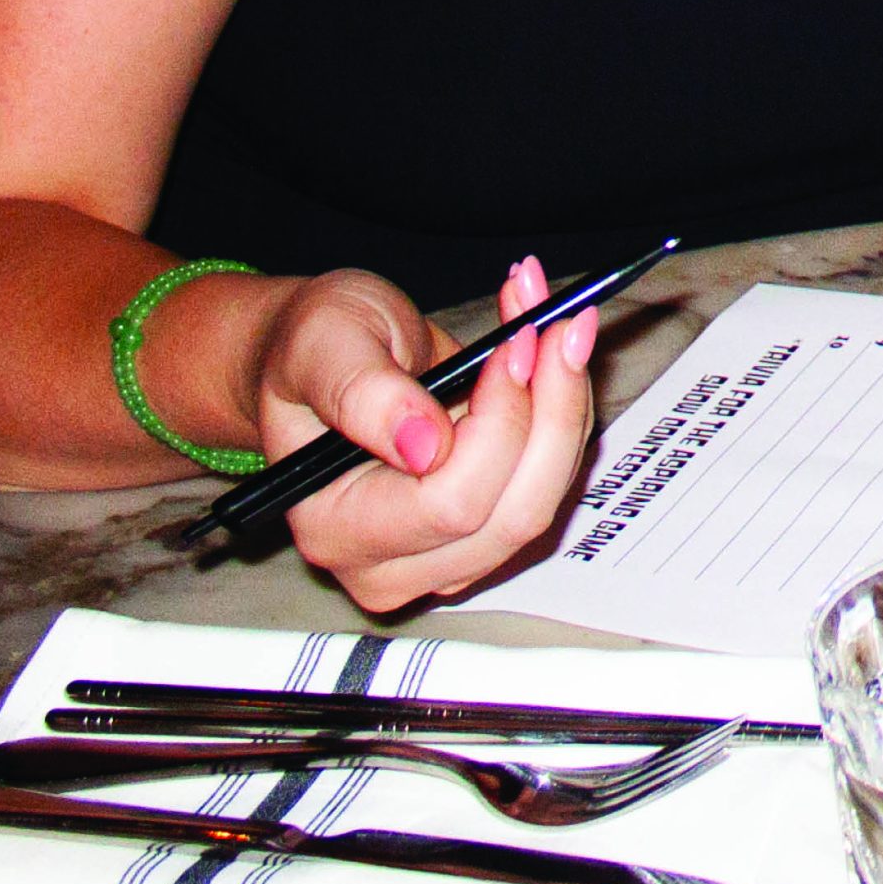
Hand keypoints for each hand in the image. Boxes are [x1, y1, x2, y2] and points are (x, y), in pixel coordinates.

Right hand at [256, 255, 598, 612]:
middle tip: (556, 322)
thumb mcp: (322, 343)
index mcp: (336, 527)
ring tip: (547, 320)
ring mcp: (448, 555)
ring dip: (566, 401)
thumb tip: (423, 446)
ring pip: (545, 495)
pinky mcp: (489, 527)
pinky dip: (563, 407)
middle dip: (552, 410)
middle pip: (514, 513)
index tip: (513, 341)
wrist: (333, 357)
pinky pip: (553, 477)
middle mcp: (392, 564)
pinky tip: (544, 349)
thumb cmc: (316, 351)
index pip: (449, 505)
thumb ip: (362, 392)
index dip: (499, 422)